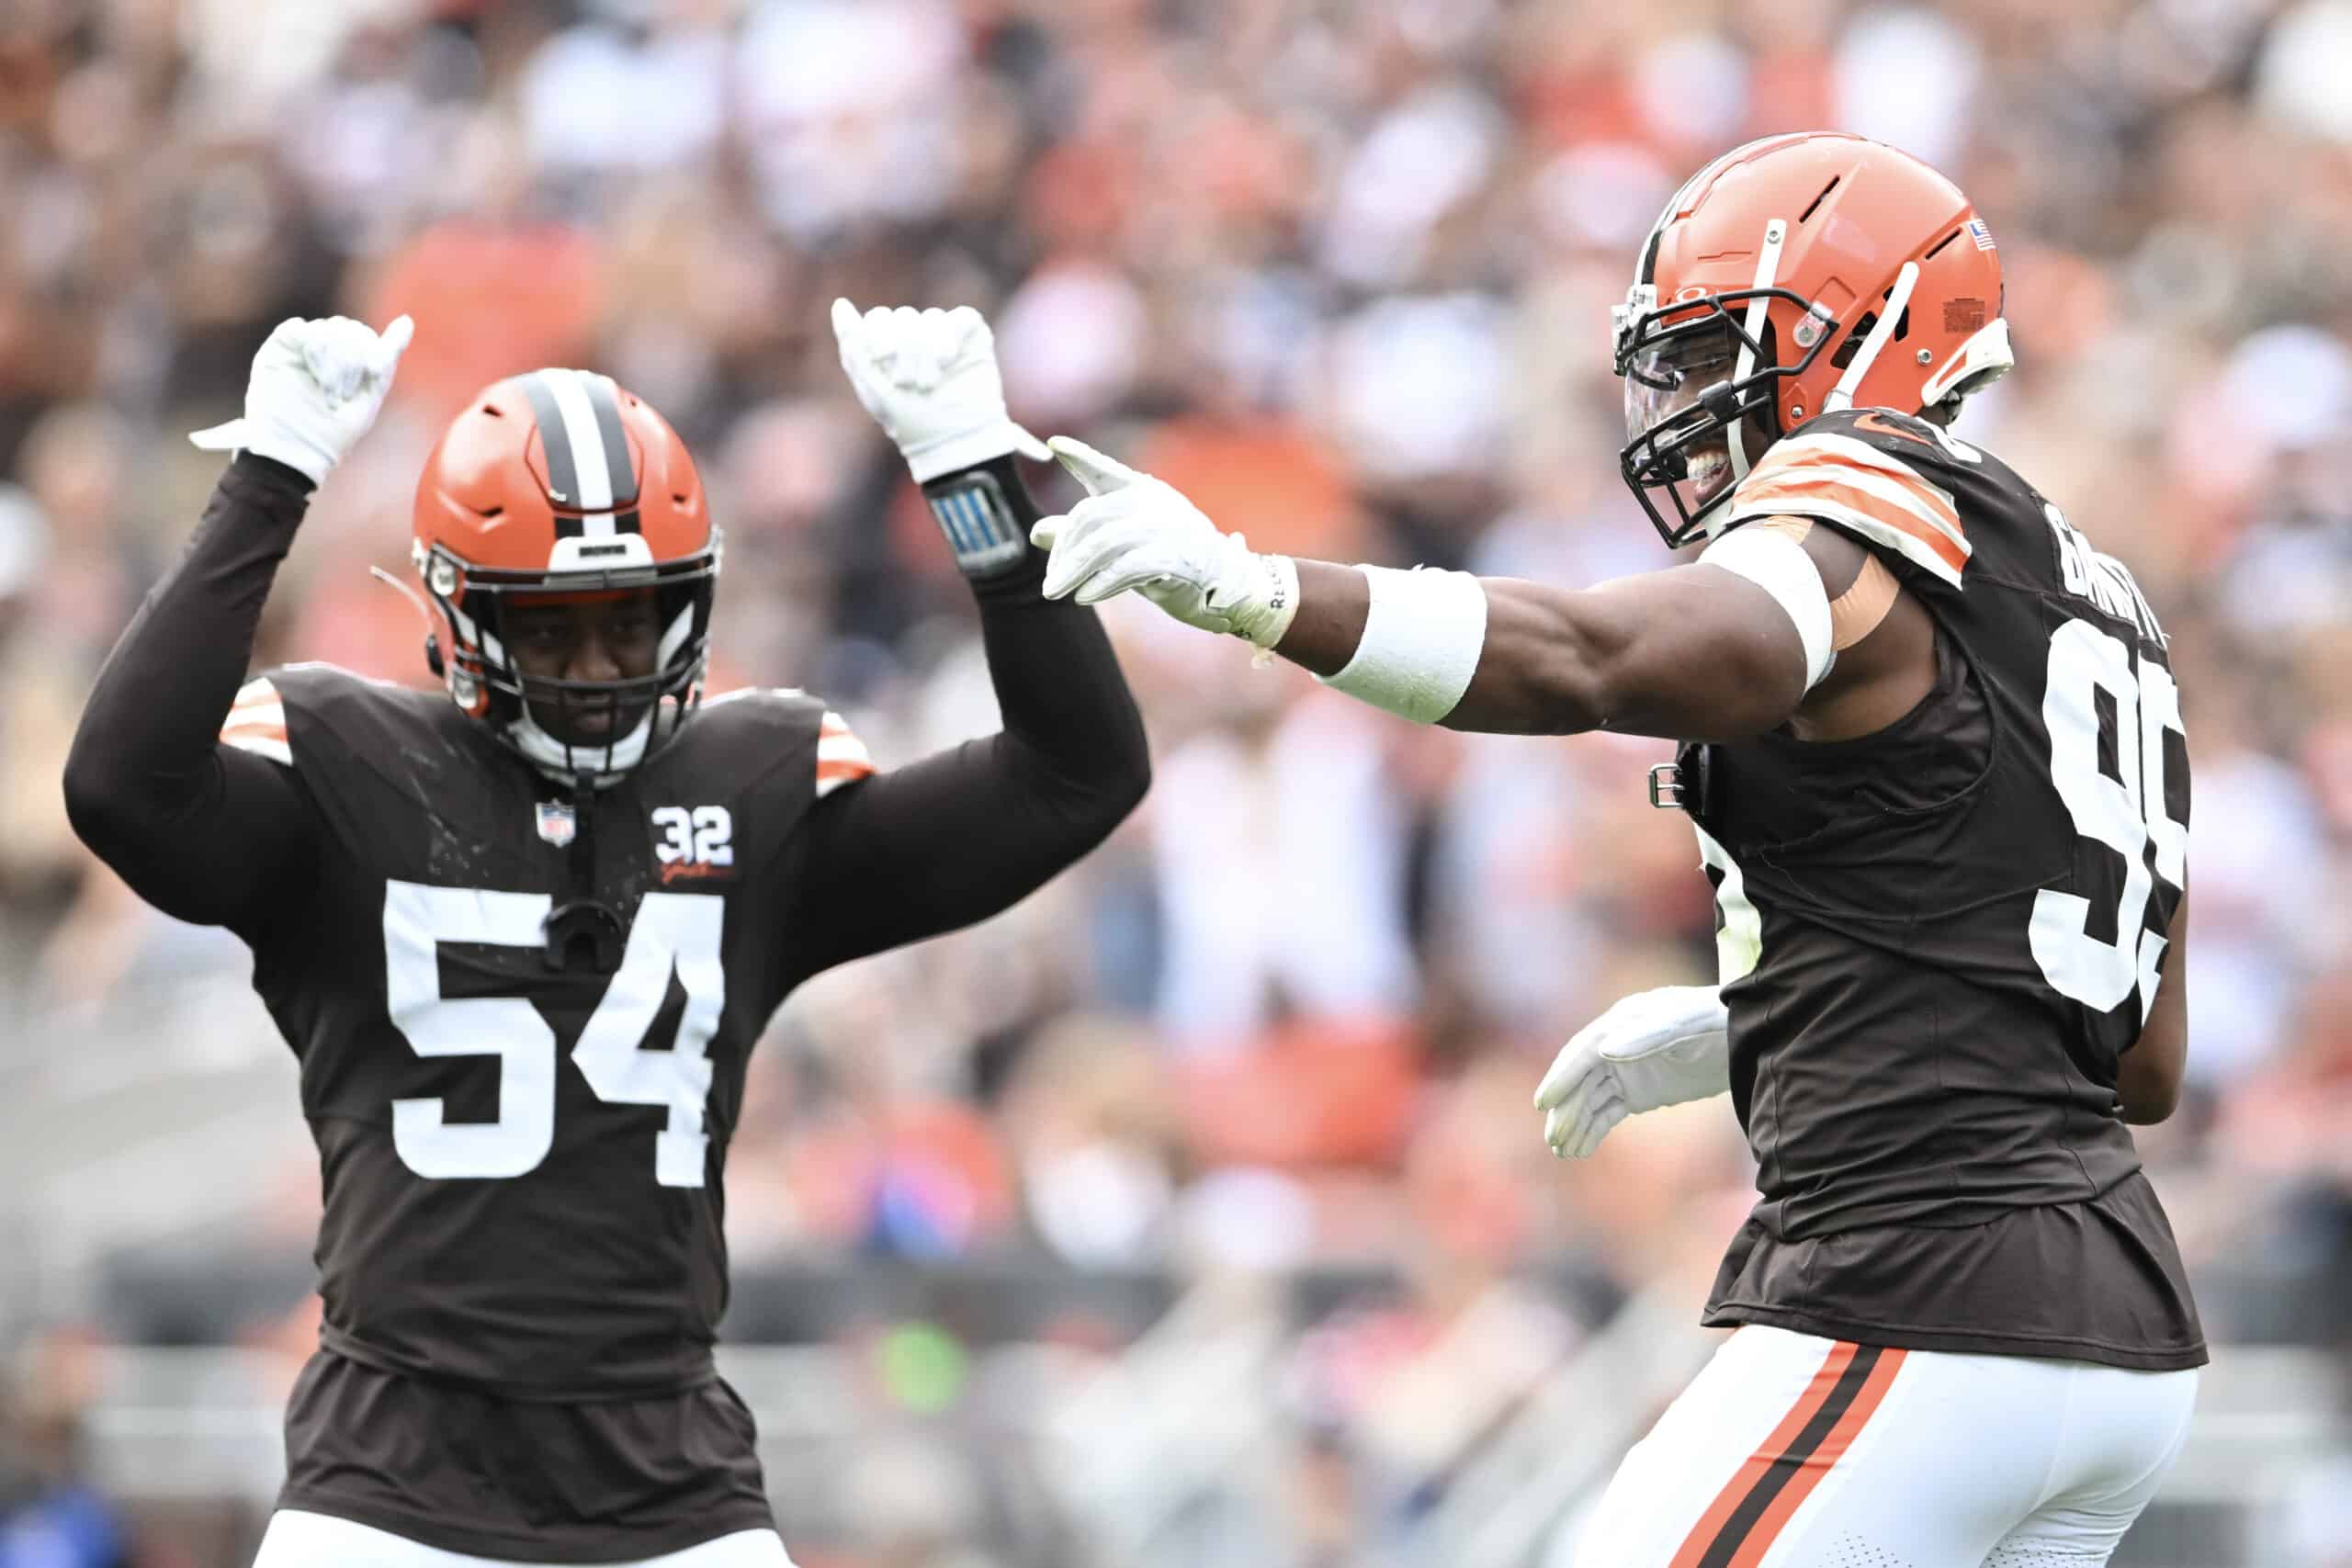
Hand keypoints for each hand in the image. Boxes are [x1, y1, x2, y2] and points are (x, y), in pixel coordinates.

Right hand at [190, 315, 413, 485]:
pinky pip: (298, 328)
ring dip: (334, 361)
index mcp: (346, 363)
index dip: (371, 352)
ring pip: (327, 329)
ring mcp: (299, 351)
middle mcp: (323, 354)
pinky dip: (311, 348)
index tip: (373, 373)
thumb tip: (407, 320)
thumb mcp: (372, 393)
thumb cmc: (337, 431)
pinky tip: (312, 369)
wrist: (298, 450)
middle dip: (353, 360)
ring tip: (328, 390)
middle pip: (348, 329)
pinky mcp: (277, 351)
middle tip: (344, 393)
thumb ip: (387, 354)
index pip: (364, 336)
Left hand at [830, 299, 1047, 482]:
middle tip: (909, 384)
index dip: (879, 337)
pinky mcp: (972, 338)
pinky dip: (951, 335)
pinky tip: (947, 358)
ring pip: (931, 318)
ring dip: (927, 350)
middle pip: (904, 317)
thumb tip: (840, 304)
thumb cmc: (909, 422)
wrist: (954, 441)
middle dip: (904, 351)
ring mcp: (946, 336)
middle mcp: (918, 338)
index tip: (883, 364)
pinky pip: (961, 317)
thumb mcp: (872, 388)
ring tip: (930, 381)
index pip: (879, 319)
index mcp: (891, 348)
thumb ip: (853, 346)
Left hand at [1031, 437, 1299, 647]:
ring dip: (1074, 572)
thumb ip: (1086, 536)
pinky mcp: (1172, 557)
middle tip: (1049, 582)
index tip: (1055, 446)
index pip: (1105, 471)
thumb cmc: (1173, 561)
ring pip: (1103, 545)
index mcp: (1144, 491)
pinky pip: (1124, 568)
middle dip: (1063, 550)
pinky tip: (1083, 597)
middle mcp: (1152, 502)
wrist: (1228, 584)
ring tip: (1056, 593)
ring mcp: (1164, 527)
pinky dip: (1099, 584)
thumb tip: (1036, 531)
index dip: (1081, 458)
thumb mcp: (1126, 546)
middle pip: (1090, 517)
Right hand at [1533, 984, 1729, 1157]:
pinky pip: (1607, 1113)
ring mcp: (1626, 1070)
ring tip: (1563, 1151)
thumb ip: (1645, 1036)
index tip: (1545, 1103)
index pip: (1583, 1052)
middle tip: (1553, 1138)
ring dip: (1575, 1123)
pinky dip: (1593, 1130)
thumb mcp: (1684, 1026)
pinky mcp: (1639, 1092)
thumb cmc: (1714, 1022)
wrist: (1744, 1037)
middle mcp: (1616, 1045)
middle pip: (1581, 1079)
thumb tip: (1603, 1051)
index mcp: (1622, 1021)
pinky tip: (1580, 1149)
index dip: (1563, 1077)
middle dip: (1565, 1108)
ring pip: (1591, 1099)